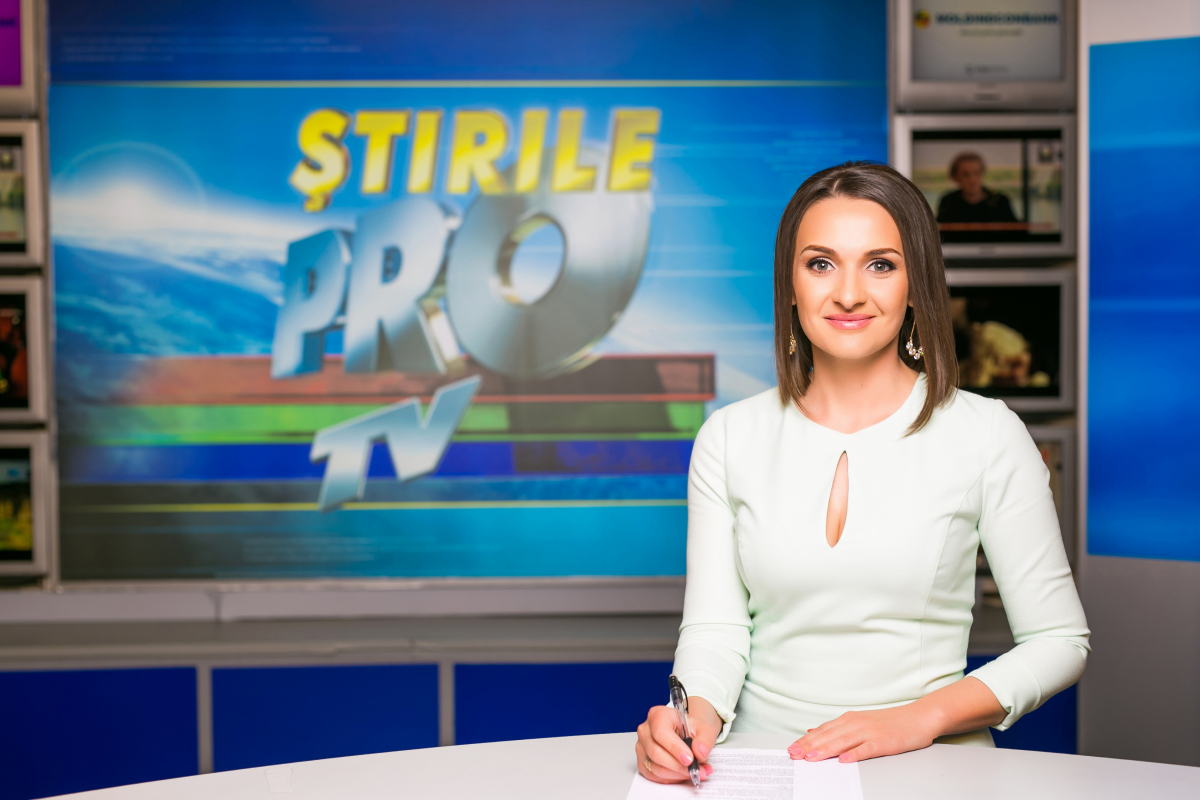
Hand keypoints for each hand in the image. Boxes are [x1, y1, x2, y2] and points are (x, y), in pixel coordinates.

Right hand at [635, 695, 721, 783]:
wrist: (686, 734)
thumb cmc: (690, 729)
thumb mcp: (704, 728)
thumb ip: (705, 739)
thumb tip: (700, 752)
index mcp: (658, 715)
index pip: (661, 733)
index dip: (674, 748)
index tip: (689, 759)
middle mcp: (645, 731)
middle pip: (656, 753)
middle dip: (678, 766)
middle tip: (696, 770)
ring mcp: (641, 747)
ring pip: (656, 767)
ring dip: (677, 774)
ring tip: (695, 772)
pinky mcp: (642, 762)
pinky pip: (654, 776)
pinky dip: (671, 778)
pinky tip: (683, 774)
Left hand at [787, 704, 938, 763]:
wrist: (918, 717)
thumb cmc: (888, 722)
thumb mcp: (859, 721)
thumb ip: (836, 728)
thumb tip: (812, 731)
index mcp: (849, 719)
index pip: (822, 731)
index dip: (805, 740)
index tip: (791, 749)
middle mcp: (856, 723)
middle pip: (828, 736)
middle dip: (809, 746)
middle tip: (793, 755)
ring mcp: (870, 732)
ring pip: (843, 742)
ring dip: (825, 750)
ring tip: (811, 758)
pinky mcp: (883, 741)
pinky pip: (866, 749)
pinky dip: (854, 754)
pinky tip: (844, 760)